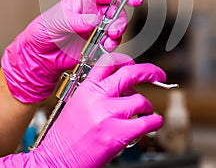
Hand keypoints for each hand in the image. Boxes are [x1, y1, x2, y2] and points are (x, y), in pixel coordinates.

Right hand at [0, 53, 165, 167]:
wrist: (55, 159)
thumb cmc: (66, 134)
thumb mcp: (78, 102)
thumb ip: (99, 91)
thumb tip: (125, 88)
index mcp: (87, 88)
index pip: (109, 62)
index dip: (126, 59)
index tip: (134, 64)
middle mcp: (97, 98)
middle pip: (130, 74)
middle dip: (149, 71)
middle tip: (158, 74)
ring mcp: (107, 115)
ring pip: (140, 100)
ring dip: (147, 106)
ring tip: (145, 111)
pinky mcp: (116, 134)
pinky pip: (145, 122)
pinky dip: (154, 121)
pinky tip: (153, 122)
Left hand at [1, 0, 142, 102]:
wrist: (40, 53)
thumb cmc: (44, 29)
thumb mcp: (58, 20)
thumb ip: (78, 20)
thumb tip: (94, 20)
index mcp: (85, 0)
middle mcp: (93, 13)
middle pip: (117, 12)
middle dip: (119, 21)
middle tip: (114, 29)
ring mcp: (96, 28)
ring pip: (116, 28)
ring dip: (116, 35)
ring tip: (108, 40)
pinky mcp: (96, 43)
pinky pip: (110, 43)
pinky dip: (110, 46)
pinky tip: (103, 47)